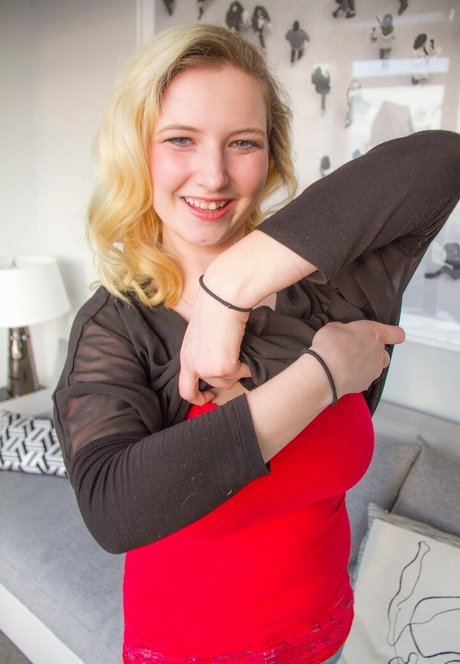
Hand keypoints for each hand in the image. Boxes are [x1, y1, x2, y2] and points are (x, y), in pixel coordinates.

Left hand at [179, 288, 250, 404]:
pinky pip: (241, 374)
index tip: (211, 396)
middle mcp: (193, 366)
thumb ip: (204, 352)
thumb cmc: (214, 309)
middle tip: (235, 359)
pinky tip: (243, 348)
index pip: (186, 391)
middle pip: (215, 385)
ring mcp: (207, 368)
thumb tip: (219, 363)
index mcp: (186, 358)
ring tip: (237, 348)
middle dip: (229, 376)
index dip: (199, 399)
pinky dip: (246, 365)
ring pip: (230, 381)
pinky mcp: (223, 367)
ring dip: (238, 369)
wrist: (222, 298)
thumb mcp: (201, 335)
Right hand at [310, 320, 404, 397]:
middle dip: (374, 352)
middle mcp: (378, 353)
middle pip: (384, 353)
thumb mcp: (334, 327)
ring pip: (375, 368)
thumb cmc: (331, 347)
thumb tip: (341, 333)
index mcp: (375, 334)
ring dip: (364, 365)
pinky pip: (363, 379)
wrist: (325, 371)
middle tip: (358, 349)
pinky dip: (355, 377)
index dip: (393, 334)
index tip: (390, 335)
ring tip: (347, 363)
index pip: (396, 333)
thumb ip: (343, 329)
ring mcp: (373, 370)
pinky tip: (342, 373)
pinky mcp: (364, 384)